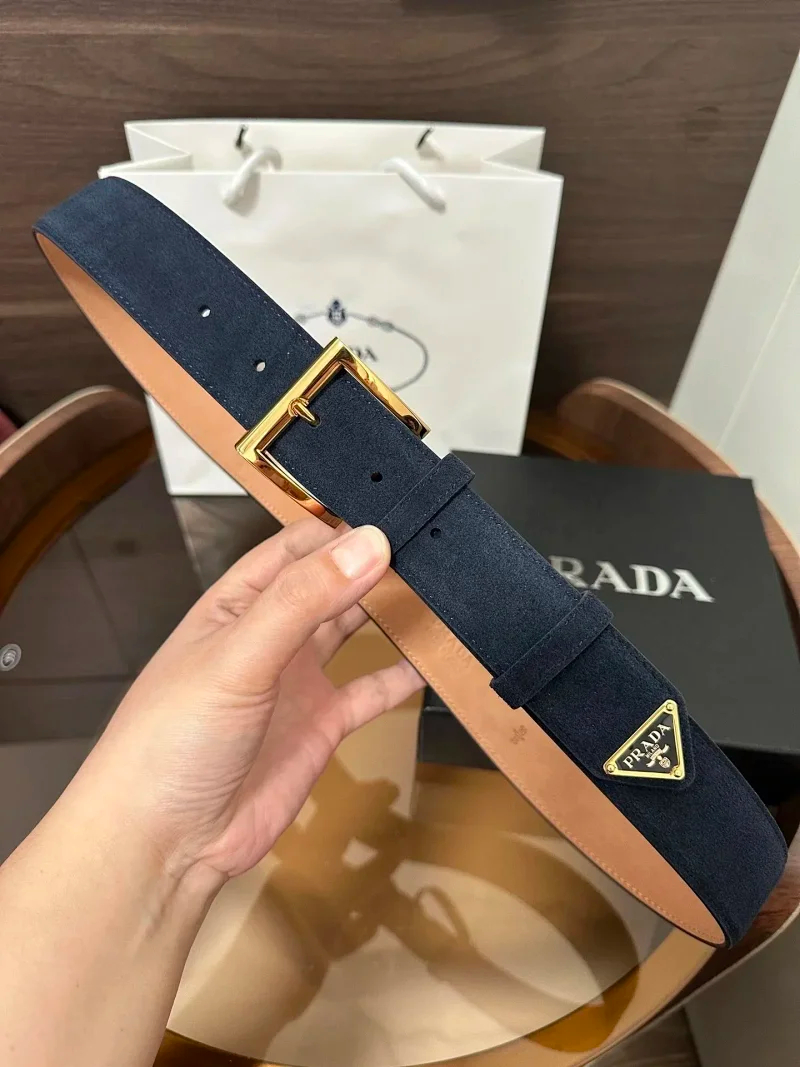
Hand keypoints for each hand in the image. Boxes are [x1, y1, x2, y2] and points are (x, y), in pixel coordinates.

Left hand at [83, 519, 422, 884]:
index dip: (340, 528)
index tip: (395, 512)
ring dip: (390, 611)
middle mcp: (269, 635)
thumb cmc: (172, 739)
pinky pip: (372, 690)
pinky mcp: (322, 724)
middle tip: (430, 544)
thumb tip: (369, 545)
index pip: (295, 547)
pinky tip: (434, 658)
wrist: (167, 842)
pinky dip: (402, 675)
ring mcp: (298, 680)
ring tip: (439, 588)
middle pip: (330, 583)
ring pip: (354, 629)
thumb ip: (303, 600)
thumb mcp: (238, 656)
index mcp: (236, 604)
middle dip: (372, 563)